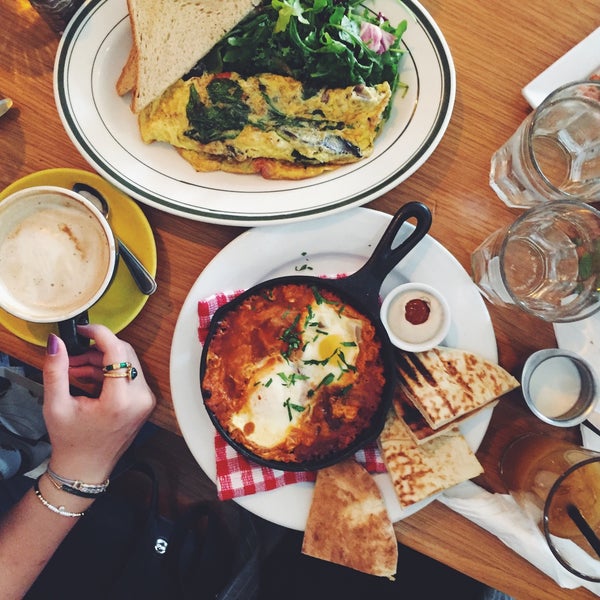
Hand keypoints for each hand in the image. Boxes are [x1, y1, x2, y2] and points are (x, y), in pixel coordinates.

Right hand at [42, 324, 155, 482]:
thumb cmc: (72, 441)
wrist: (86, 469)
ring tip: (74, 369)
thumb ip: (56, 370)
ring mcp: (146, 400)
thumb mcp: (56, 405)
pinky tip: (87, 378)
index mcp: (120, 400)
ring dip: (101, 360)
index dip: (100, 334)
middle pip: (125, 354)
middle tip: (72, 356)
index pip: (117, 352)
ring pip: (128, 362)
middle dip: (97, 349)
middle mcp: (140, 398)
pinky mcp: (145, 401)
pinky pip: (130, 374)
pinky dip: (109, 371)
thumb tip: (57, 342)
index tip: (83, 329)